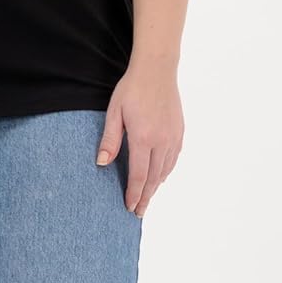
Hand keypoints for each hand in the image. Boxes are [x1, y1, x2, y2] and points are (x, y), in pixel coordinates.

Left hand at [95, 59, 183, 218]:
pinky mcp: (179, 132)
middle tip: (138, 212)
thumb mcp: (114, 111)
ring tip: (147, 197)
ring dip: (156, 186)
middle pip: (153, 178)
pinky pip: (173, 159)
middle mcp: (161, 141)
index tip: (129, 207)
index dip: (133, 193)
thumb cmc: (132, 88)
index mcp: (143, 138)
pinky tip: (160, 176)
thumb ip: (110, 139)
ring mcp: (173, 137)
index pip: (138, 175)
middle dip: (145, 197)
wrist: (157, 69)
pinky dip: (166, 172)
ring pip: (165, 171)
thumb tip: (102, 163)